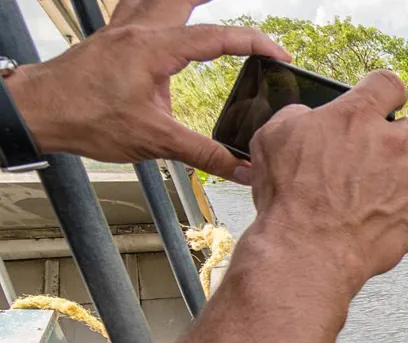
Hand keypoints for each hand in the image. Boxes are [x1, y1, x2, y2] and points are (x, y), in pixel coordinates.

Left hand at [6, 0, 289, 182]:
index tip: (279, 53)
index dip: (254, 43)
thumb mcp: (154, 141)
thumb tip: (242, 169)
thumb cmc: (86, 119)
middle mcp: (138, 31)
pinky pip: (136, 6)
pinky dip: (155, 4)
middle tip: (237, 0)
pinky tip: (160, 13)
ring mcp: (121, 30)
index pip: (217, 37)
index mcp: (155, 49)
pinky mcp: (108, 38)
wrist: (38, 111)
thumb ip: (204, 154)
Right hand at [241, 71, 407, 295]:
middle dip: (397, 141)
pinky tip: (366, 224)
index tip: (385, 101)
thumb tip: (309, 116)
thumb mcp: (273, 138)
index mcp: (357, 117)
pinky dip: (394, 215)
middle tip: (373, 159)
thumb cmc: (288, 198)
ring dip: (392, 182)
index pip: (388, 84)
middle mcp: (391, 144)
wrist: (306, 251)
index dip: (386, 92)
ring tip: (360, 202)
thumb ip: (299, 116)